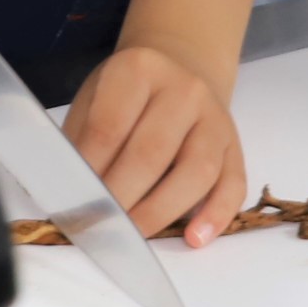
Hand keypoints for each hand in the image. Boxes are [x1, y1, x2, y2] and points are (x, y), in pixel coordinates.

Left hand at [64, 39, 247, 243]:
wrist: (179, 68)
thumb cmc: (127, 95)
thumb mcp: (95, 98)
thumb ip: (84, 140)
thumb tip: (72, 194)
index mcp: (138, 69)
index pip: (110, 126)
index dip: (90, 170)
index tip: (74, 202)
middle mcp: (184, 89)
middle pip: (151, 152)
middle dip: (121, 197)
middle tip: (99, 225)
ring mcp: (214, 118)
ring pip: (196, 172)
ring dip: (161, 211)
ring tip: (134, 236)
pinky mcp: (235, 146)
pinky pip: (232, 185)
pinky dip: (215, 216)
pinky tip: (194, 238)